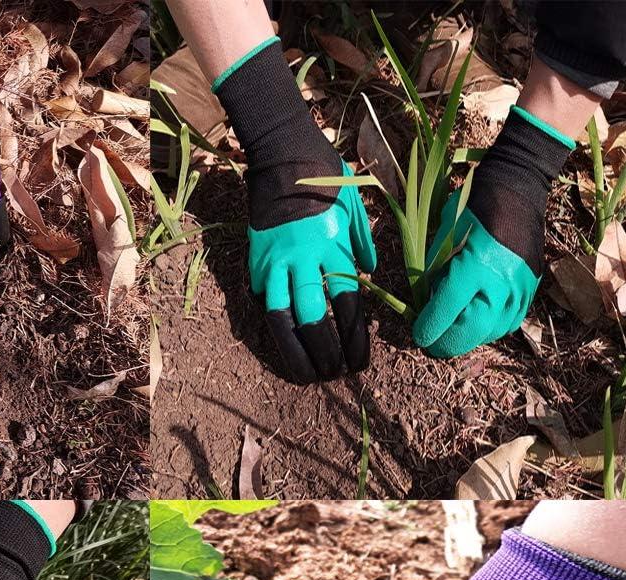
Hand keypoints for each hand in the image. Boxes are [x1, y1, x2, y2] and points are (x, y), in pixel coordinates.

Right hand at [215, 38, 376, 381]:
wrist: (281, 156)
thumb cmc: (325, 177)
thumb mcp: (355, 206)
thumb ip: (363, 242)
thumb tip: (369, 274)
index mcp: (333, 248)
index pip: (346, 306)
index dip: (353, 340)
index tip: (359, 363)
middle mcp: (304, 260)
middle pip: (313, 319)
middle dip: (325, 353)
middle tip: (333, 376)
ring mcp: (275, 262)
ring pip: (282, 319)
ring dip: (294, 353)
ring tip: (306, 377)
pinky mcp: (256, 262)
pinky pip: (265, 302)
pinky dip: (275, 328)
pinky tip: (284, 349)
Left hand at [413, 106, 572, 357]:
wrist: (518, 188)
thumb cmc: (472, 208)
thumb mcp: (441, 239)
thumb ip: (433, 276)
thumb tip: (425, 306)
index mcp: (474, 265)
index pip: (445, 311)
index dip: (427, 328)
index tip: (417, 334)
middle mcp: (501, 282)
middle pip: (469, 332)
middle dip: (445, 343)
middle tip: (430, 342)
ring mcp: (520, 287)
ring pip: (490, 332)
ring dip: (467, 338)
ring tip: (451, 333)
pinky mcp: (531, 288)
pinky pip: (508, 322)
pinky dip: (489, 329)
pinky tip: (475, 324)